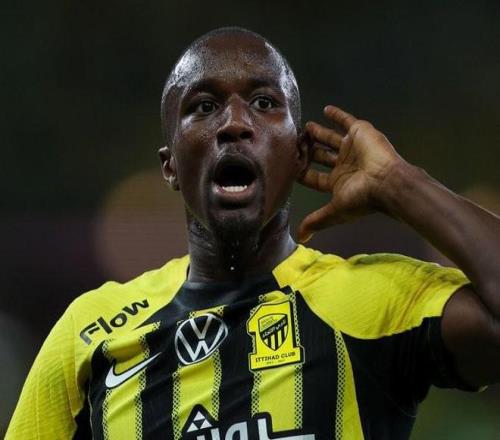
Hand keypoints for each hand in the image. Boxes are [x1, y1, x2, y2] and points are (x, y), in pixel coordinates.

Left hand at [297, 105, 405, 242]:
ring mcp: (351, 148)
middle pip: (320, 156)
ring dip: (317, 134)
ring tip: (304, 128)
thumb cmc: (362, 197)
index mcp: (337, 182)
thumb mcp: (335, 210)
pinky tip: (326, 110)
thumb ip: (317, 220)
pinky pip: (346, 121)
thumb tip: (300, 238)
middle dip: (307, 151)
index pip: (313, 177)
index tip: (287, 165)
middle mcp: (343, 165)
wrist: (387, 181)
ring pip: (330, 139)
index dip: (301, 172)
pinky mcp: (360, 133)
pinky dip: (337, 115)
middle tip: (293, 143)